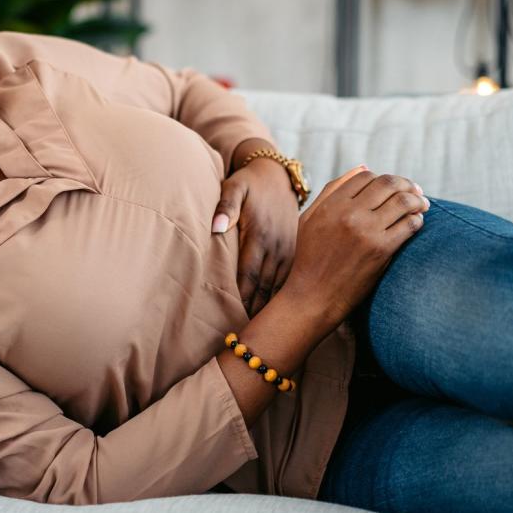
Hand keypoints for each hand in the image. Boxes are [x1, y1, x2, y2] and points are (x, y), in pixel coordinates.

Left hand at [211, 157, 299, 317]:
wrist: (277, 175)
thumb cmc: (248, 183)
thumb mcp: (234, 186)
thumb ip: (225, 206)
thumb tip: (216, 227)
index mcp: (260, 234)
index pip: (249, 275)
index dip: (243, 300)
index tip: (236, 322)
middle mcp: (278, 245)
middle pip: (265, 286)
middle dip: (257, 311)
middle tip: (249, 338)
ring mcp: (290, 249)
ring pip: (279, 286)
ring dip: (271, 308)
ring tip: (262, 332)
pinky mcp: (297, 250)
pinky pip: (290, 278)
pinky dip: (283, 296)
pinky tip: (279, 314)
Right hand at [278, 166, 429, 330]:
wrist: (312, 297)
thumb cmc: (310, 258)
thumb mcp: (311, 219)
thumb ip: (333, 190)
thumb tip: (365, 168)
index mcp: (331, 204)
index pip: (365, 176)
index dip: (381, 178)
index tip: (392, 187)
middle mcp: (349, 213)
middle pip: (388, 184)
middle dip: (406, 184)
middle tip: (416, 192)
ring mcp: (366, 231)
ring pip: (404, 201)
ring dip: (418, 200)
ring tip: (423, 205)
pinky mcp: (381, 250)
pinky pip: (410, 225)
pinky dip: (418, 220)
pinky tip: (417, 223)